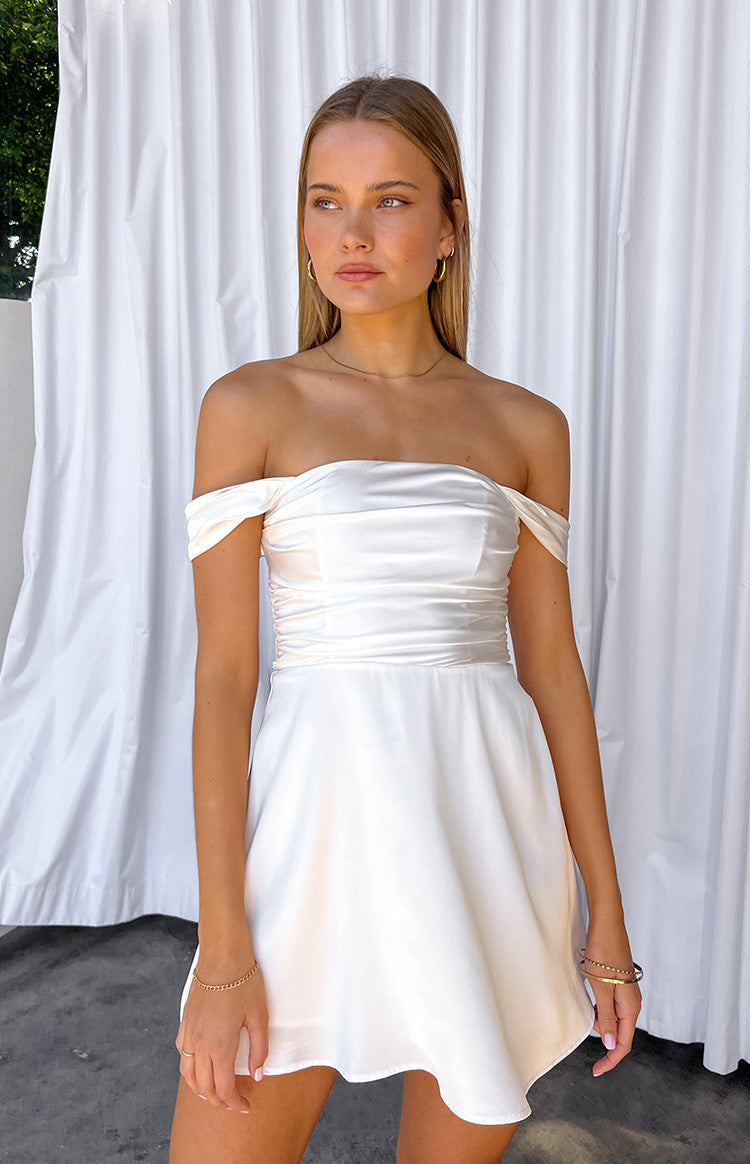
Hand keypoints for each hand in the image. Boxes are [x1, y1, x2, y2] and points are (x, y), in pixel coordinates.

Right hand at [175, 965, 268, 1110]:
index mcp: (221, 1047)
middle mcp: (200, 1045)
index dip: (234, 1103)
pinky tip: (199, 1068)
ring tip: (214, 1094)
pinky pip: (181, 1056)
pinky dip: (189, 1070)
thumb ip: (259, 1050)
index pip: (224, 1089)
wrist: (222, 957)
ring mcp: (189, 1035)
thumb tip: (257, 1075)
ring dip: (201, 1090)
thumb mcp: (260, 1017)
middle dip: (219, 1102)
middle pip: (205, 1087)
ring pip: (188, 1076)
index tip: (245, 1107)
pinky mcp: (184, 1024)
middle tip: (233, 1104)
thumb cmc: (244, 983)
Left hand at [583, 931, 641, 1076]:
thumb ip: (607, 1018)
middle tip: (588, 1042)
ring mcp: (626, 992)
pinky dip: (600, 1011)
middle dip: (605, 1042)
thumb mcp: (601, 989)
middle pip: (620, 1034)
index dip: (611, 1060)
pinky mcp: (619, 983)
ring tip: (586, 1020)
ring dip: (601, 1024)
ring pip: (614, 1019)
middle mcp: (631, 1002)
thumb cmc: (604, 953)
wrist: (607, 924)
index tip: (596, 1071)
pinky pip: (611, 1006)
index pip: (623, 1044)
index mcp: (630, 1007)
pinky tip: (589, 1005)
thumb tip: (611, 1046)